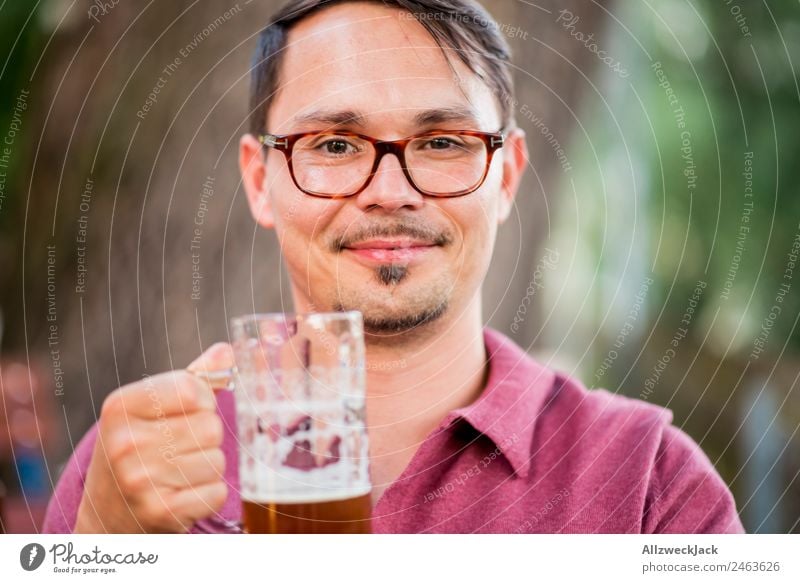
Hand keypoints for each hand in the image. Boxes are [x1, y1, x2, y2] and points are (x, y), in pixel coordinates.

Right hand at [74, 343, 233, 532]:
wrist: (107, 514)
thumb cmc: (137, 448)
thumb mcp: (149, 408)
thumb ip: (191, 378)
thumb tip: (228, 351)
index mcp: (121, 407)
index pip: (193, 389)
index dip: (203, 401)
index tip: (185, 413)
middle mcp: (125, 442)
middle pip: (211, 426)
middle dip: (206, 436)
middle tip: (179, 448)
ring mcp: (141, 480)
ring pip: (217, 460)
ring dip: (207, 466)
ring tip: (179, 471)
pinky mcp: (160, 512)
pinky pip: (217, 492)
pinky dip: (208, 494)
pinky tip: (182, 494)